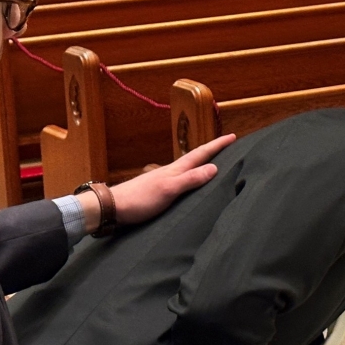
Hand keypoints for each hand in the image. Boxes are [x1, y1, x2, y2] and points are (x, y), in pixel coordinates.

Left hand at [84, 134, 233, 228]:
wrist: (112, 207)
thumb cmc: (140, 199)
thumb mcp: (169, 190)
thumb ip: (191, 179)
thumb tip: (214, 167)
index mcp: (175, 169)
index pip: (201, 154)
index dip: (217, 145)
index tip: (233, 136)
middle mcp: (170, 172)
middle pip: (195, 158)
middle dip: (212, 151)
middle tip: (227, 145)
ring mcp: (163, 180)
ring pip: (187, 168)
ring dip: (201, 164)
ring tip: (214, 163)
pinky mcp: (157, 191)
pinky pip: (181, 179)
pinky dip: (191, 177)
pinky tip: (190, 183)